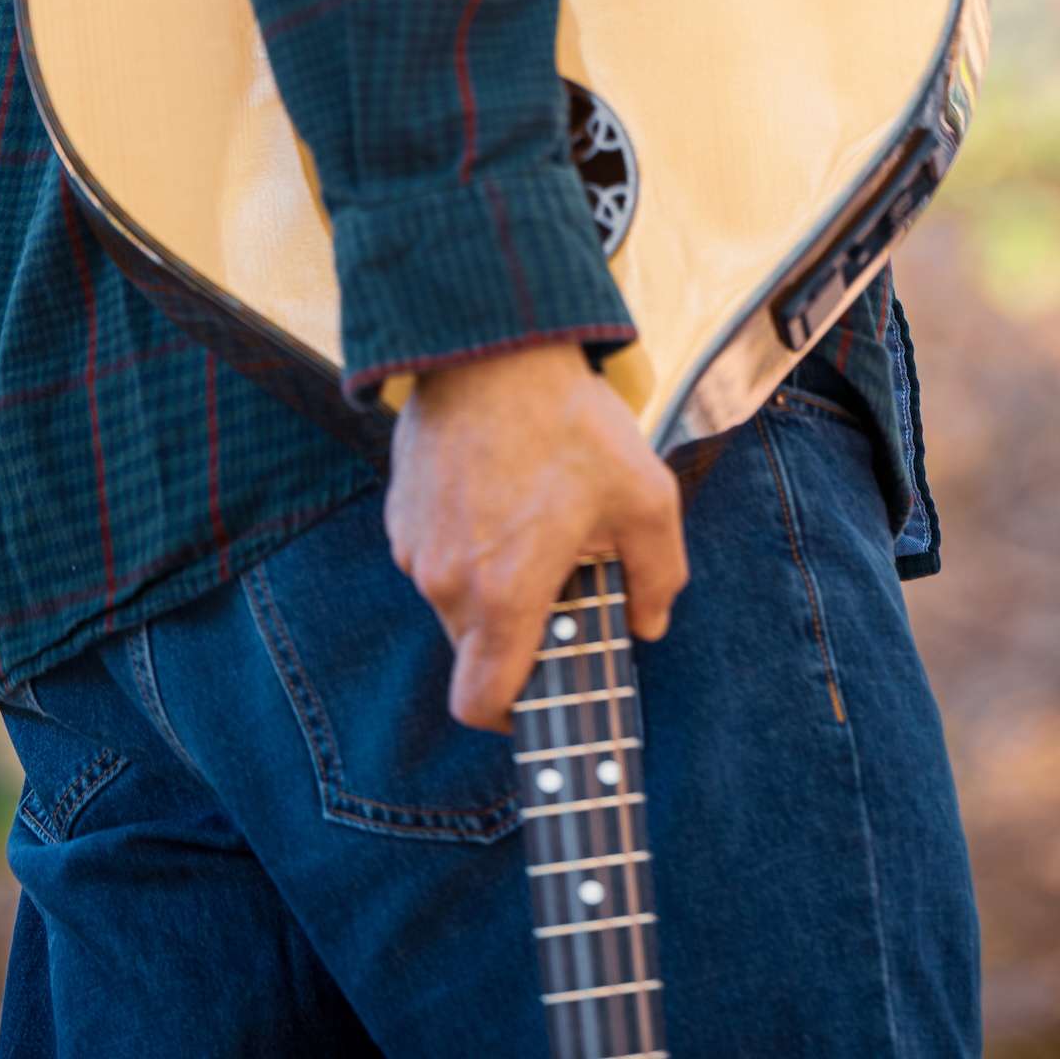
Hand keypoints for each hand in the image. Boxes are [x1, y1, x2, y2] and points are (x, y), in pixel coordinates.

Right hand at [383, 339, 687, 732]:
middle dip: (515, 630)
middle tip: (561, 576)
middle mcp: (447, 582)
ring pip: (454, 599)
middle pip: (474, 649)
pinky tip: (502, 492)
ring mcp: (415, 546)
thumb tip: (649, 624)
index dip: (510, 714)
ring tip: (533, 520)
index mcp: (503, 594)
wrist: (490, 345)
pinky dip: (467, 544)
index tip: (541, 689)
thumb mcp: (646, 496)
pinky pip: (435, 554)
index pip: (481, 703)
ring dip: (490, 582)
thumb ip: (659, 576)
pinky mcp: (400, 511)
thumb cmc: (569, 422)